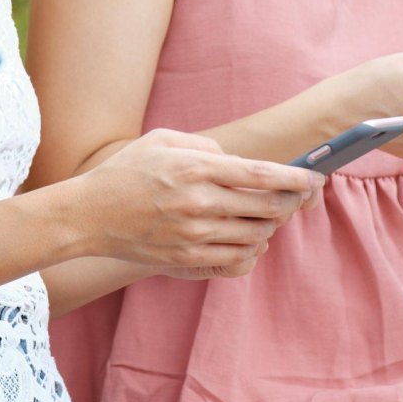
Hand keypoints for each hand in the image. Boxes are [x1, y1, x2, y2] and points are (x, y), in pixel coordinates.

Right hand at [68, 129, 323, 268]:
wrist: (87, 216)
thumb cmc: (124, 172)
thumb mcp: (161, 140)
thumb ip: (204, 146)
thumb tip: (235, 160)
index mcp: (194, 169)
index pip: (260, 175)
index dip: (294, 177)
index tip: (314, 178)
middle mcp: (198, 204)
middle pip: (266, 208)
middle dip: (289, 202)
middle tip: (295, 197)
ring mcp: (193, 236)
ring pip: (256, 236)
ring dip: (271, 226)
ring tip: (267, 216)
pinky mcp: (186, 260)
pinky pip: (236, 262)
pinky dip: (252, 251)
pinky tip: (249, 240)